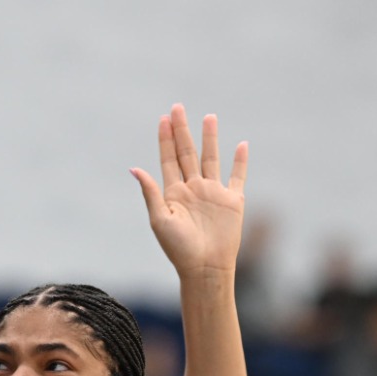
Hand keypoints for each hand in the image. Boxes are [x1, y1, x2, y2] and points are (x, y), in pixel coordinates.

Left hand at [132, 103, 247, 279]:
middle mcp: (193, 189)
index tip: (163, 118)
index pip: (168, 159)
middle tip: (177, 107)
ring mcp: (213, 194)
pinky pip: (237, 177)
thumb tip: (134, 168)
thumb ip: (151, 192)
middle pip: (187, 153)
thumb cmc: (179, 250)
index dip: (165, 139)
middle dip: (182, 130)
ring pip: (211, 159)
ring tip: (208, 117)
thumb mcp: (159, 220)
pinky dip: (240, 162)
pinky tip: (241, 145)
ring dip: (210, 138)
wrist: (205, 268)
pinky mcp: (233, 202)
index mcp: (174, 193)